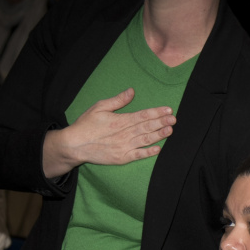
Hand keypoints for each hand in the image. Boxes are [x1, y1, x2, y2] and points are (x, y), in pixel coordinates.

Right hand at [44, 88, 175, 176]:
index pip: (143, 115)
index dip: (157, 112)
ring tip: (170, 130)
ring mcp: (124, 146)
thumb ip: (118, 100)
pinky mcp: (122, 158)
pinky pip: (138, 155)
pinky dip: (149, 152)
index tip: (168, 110)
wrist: (75, 145)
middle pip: (147, 127)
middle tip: (174, 119)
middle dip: (162, 122)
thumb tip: (131, 92)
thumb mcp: (100, 107)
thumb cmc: (86, 124)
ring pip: (145, 140)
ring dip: (159, 135)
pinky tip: (158, 149)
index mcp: (120, 120)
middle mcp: (125, 133)